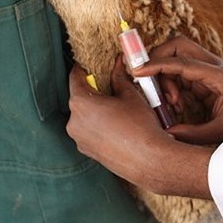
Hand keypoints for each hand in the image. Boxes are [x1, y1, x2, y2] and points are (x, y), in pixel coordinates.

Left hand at [66, 57, 213, 197]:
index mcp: (81, 103)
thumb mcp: (130, 95)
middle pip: (79, 97)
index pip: (75, 77)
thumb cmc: (139, 126)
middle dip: (93, 90)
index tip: (92, 64)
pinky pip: (88, 131)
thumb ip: (119, 77)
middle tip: (110, 86)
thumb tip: (117, 63)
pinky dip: (98, 125)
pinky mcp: (86, 151)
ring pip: (84, 115)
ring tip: (117, 109)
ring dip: (95, 109)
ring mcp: (78, 139)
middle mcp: (73, 121)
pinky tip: (117, 125)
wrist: (148, 160)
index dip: (84, 68)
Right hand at [133, 36, 222, 145]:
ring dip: (166, 80)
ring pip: (177, 60)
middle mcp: (214, 67)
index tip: (137, 71)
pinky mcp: (206, 80)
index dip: (157, 64)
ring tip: (173, 106)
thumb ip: (192, 134)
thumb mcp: (220, 134)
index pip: (182, 61)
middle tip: (150, 86)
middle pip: (178, 46)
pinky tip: (177, 106)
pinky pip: (181, 74)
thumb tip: (165, 133)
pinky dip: (172, 87)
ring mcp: (210, 71)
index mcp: (220, 75)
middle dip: (158, 61)